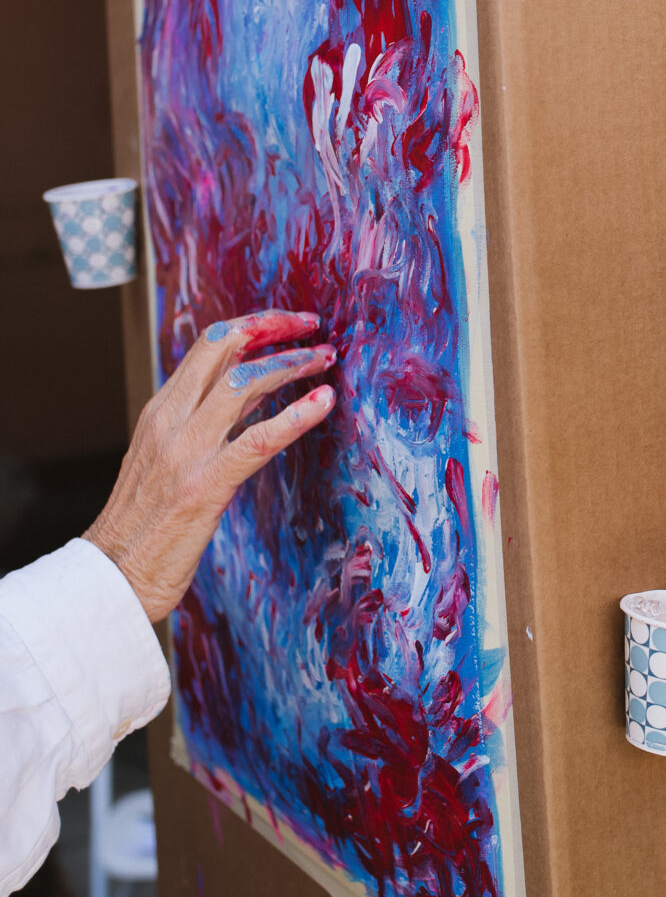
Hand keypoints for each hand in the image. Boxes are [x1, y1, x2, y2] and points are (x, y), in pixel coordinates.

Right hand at [84, 310, 335, 621]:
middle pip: (223, 348)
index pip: (207, 346)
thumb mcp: (165, 458)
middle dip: (273, 328)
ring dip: (290, 364)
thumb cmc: (143, 526)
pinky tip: (323, 402)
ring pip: (243, 384)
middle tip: (312, 326)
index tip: (287, 322)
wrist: (110, 575)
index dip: (252, 325)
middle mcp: (170, 421)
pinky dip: (295, 416)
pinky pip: (257, 440)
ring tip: (324, 360)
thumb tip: (247, 393)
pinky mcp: (204, 486)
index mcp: (159, 411)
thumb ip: (201, 424)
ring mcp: (185, 452)